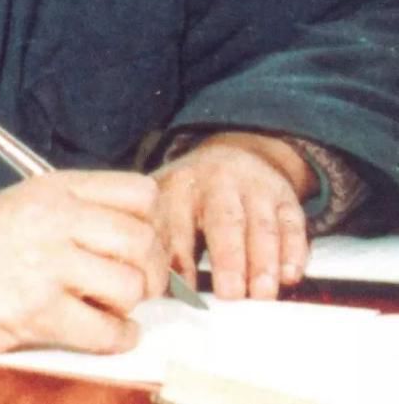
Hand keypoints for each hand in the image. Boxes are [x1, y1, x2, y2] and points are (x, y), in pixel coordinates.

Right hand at [0, 170, 167, 354]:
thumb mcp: (27, 203)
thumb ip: (77, 209)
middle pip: (142, 240)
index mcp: (57, 188)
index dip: (156, 221)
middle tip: (146, 285)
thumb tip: (137, 233)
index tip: (150, 241)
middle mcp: (58, 219)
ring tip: (118, 309)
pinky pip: (104, 330)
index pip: (140, 192)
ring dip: (131, 306)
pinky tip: (111, 335)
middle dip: (154, 270)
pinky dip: (118, 339)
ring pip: (129, 286)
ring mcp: (49, 265)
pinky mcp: (39, 311)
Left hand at [153, 132, 316, 299]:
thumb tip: (156, 293)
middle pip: (224, 221)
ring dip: (263, 261)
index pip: (177, 223)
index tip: (185, 292)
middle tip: (230, 294)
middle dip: (228, 259)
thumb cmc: (192, 194)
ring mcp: (254, 187)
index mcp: (180, 185)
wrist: (234, 154)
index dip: (180, 259)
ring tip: (262, 294)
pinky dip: (294, 251)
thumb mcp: (167, 203)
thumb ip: (161, 242)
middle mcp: (218, 182)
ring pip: (262, 225)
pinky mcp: (284, 197)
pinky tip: (289, 276)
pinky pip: (293, 224)